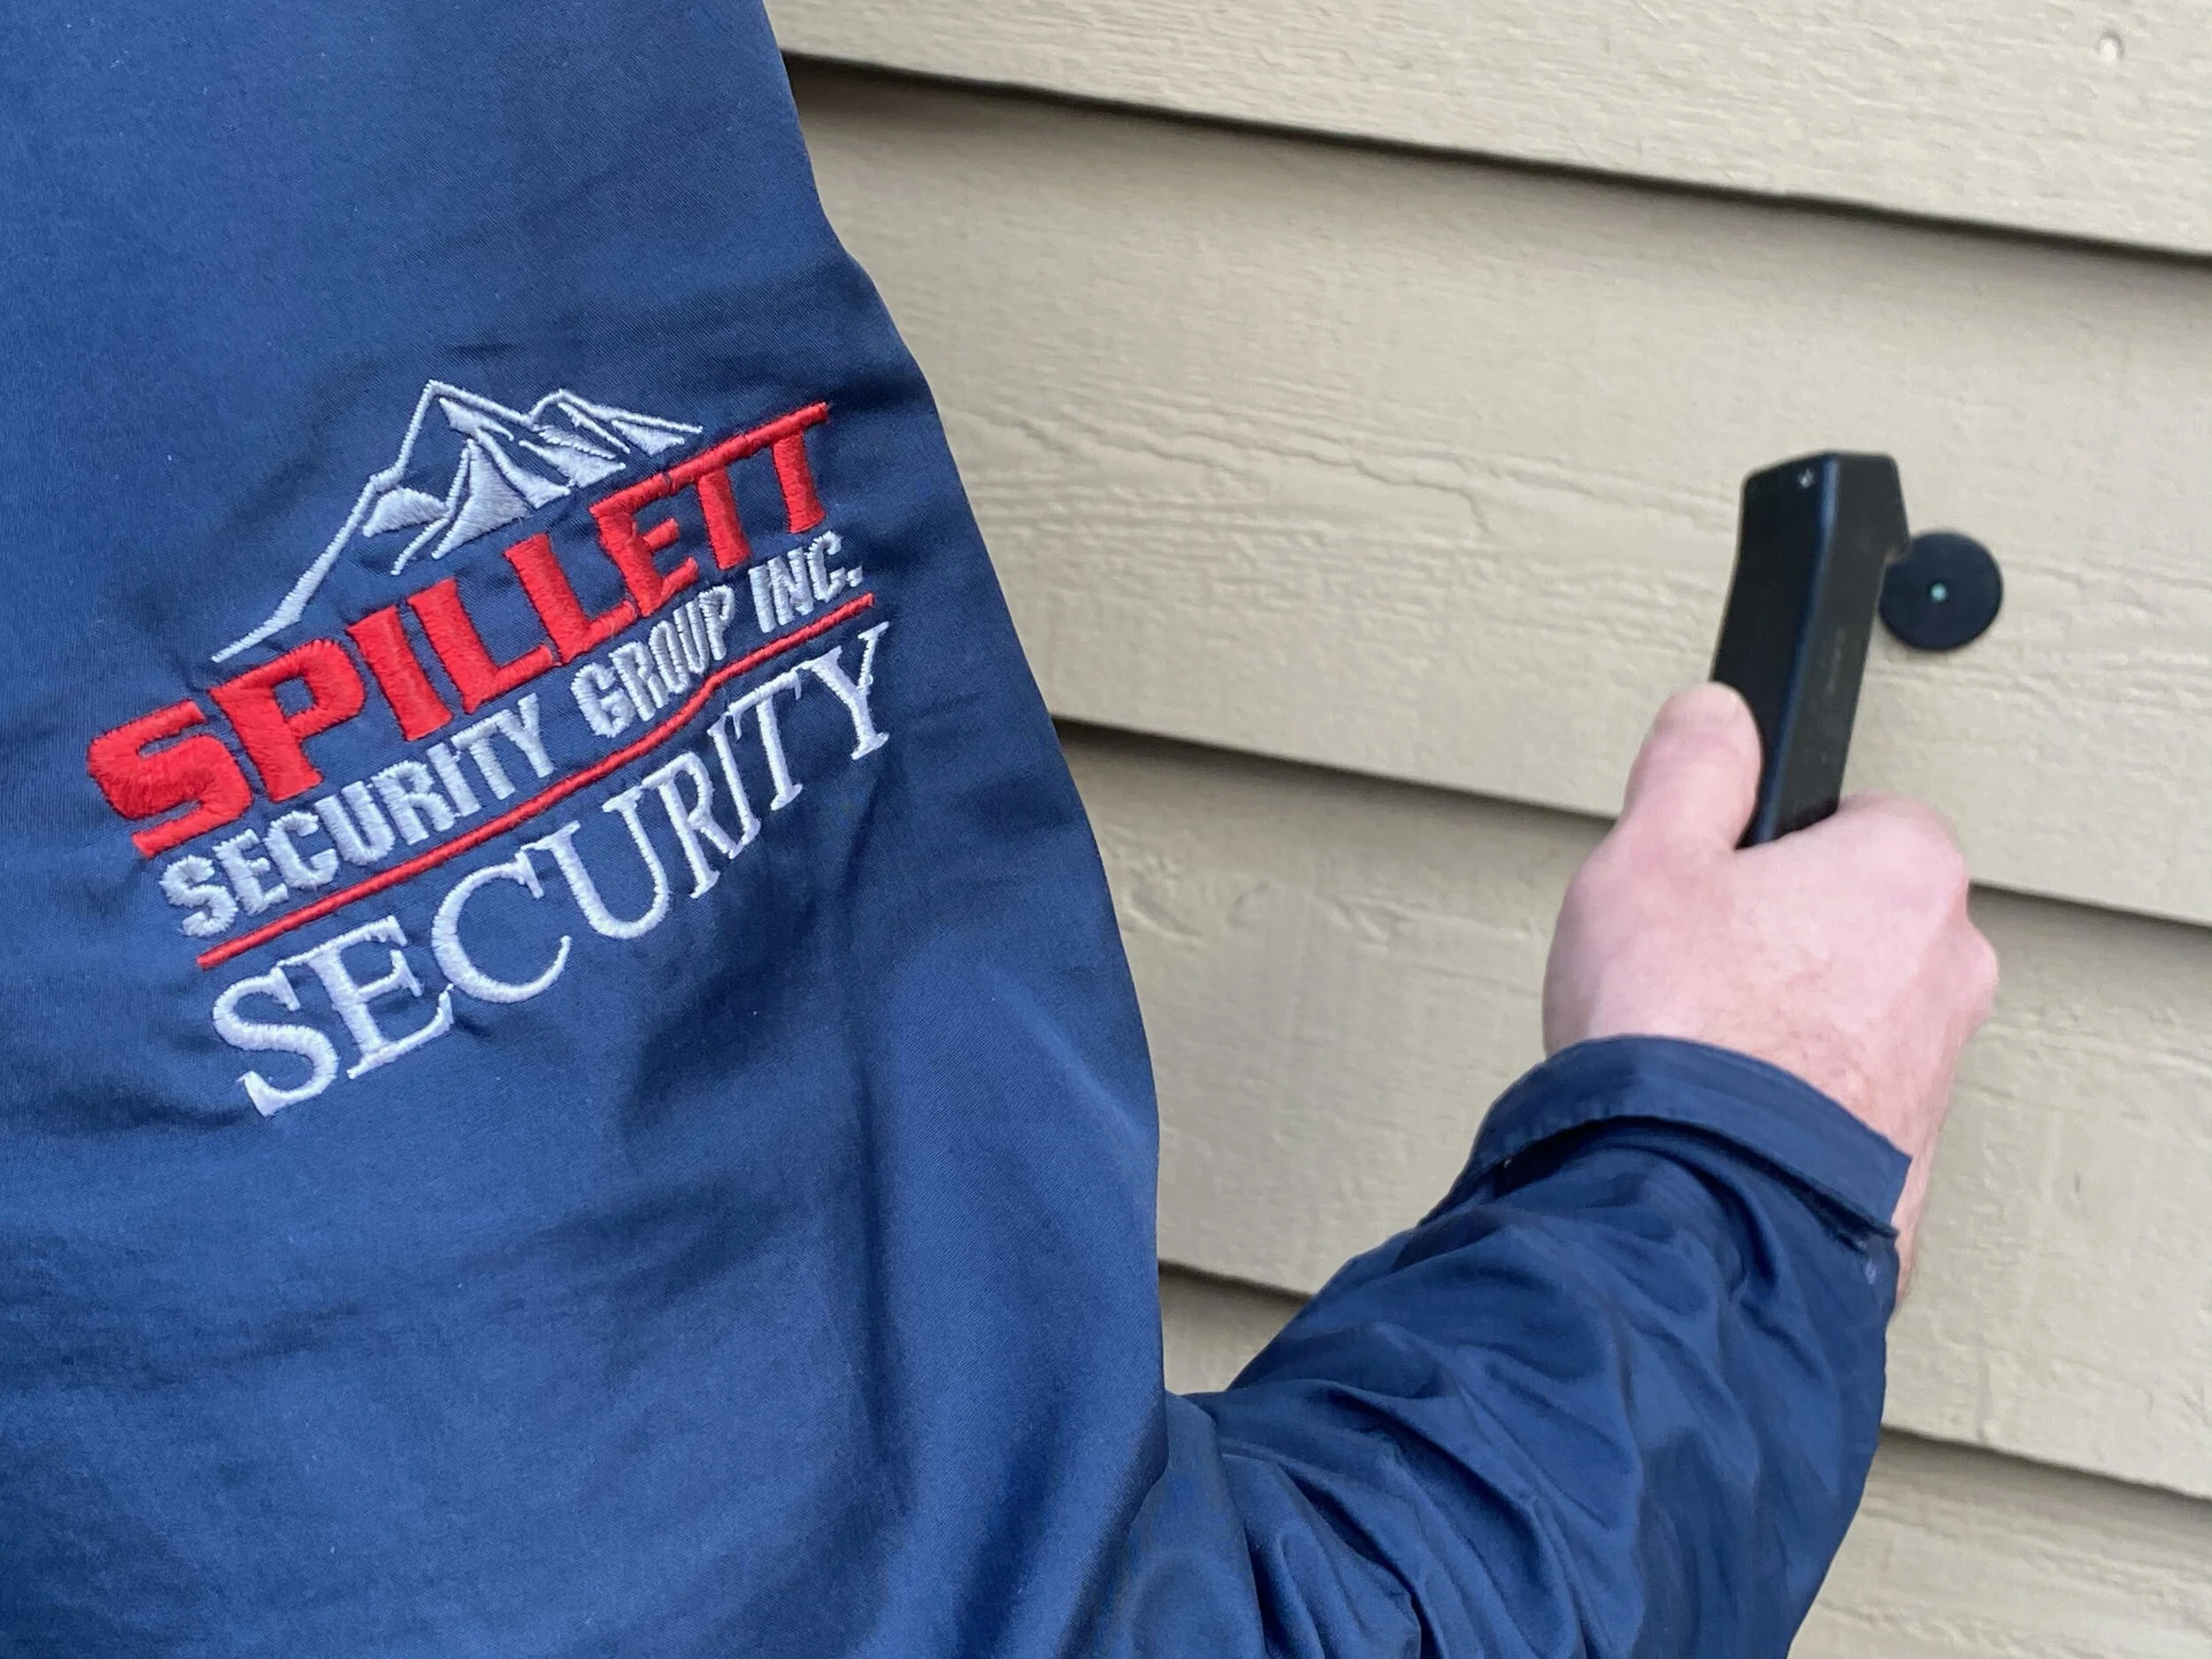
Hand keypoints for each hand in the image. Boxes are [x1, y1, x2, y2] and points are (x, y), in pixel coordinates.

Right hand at [1542, 684, 1996, 1285]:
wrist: (1690, 1203)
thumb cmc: (1675, 1031)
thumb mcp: (1646, 858)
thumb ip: (1690, 768)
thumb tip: (1715, 715)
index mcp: (1905, 873)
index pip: (1857, 817)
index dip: (1766, 846)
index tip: (1710, 879)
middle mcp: (1947, 971)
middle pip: (1858, 921)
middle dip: (1781, 937)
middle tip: (1690, 965)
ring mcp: (1936, 1077)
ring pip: (1854, 1018)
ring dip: (1786, 1025)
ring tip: (1692, 1049)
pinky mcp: (1904, 1168)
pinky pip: (1843, 1108)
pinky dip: (1788, 1108)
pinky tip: (1714, 1115)